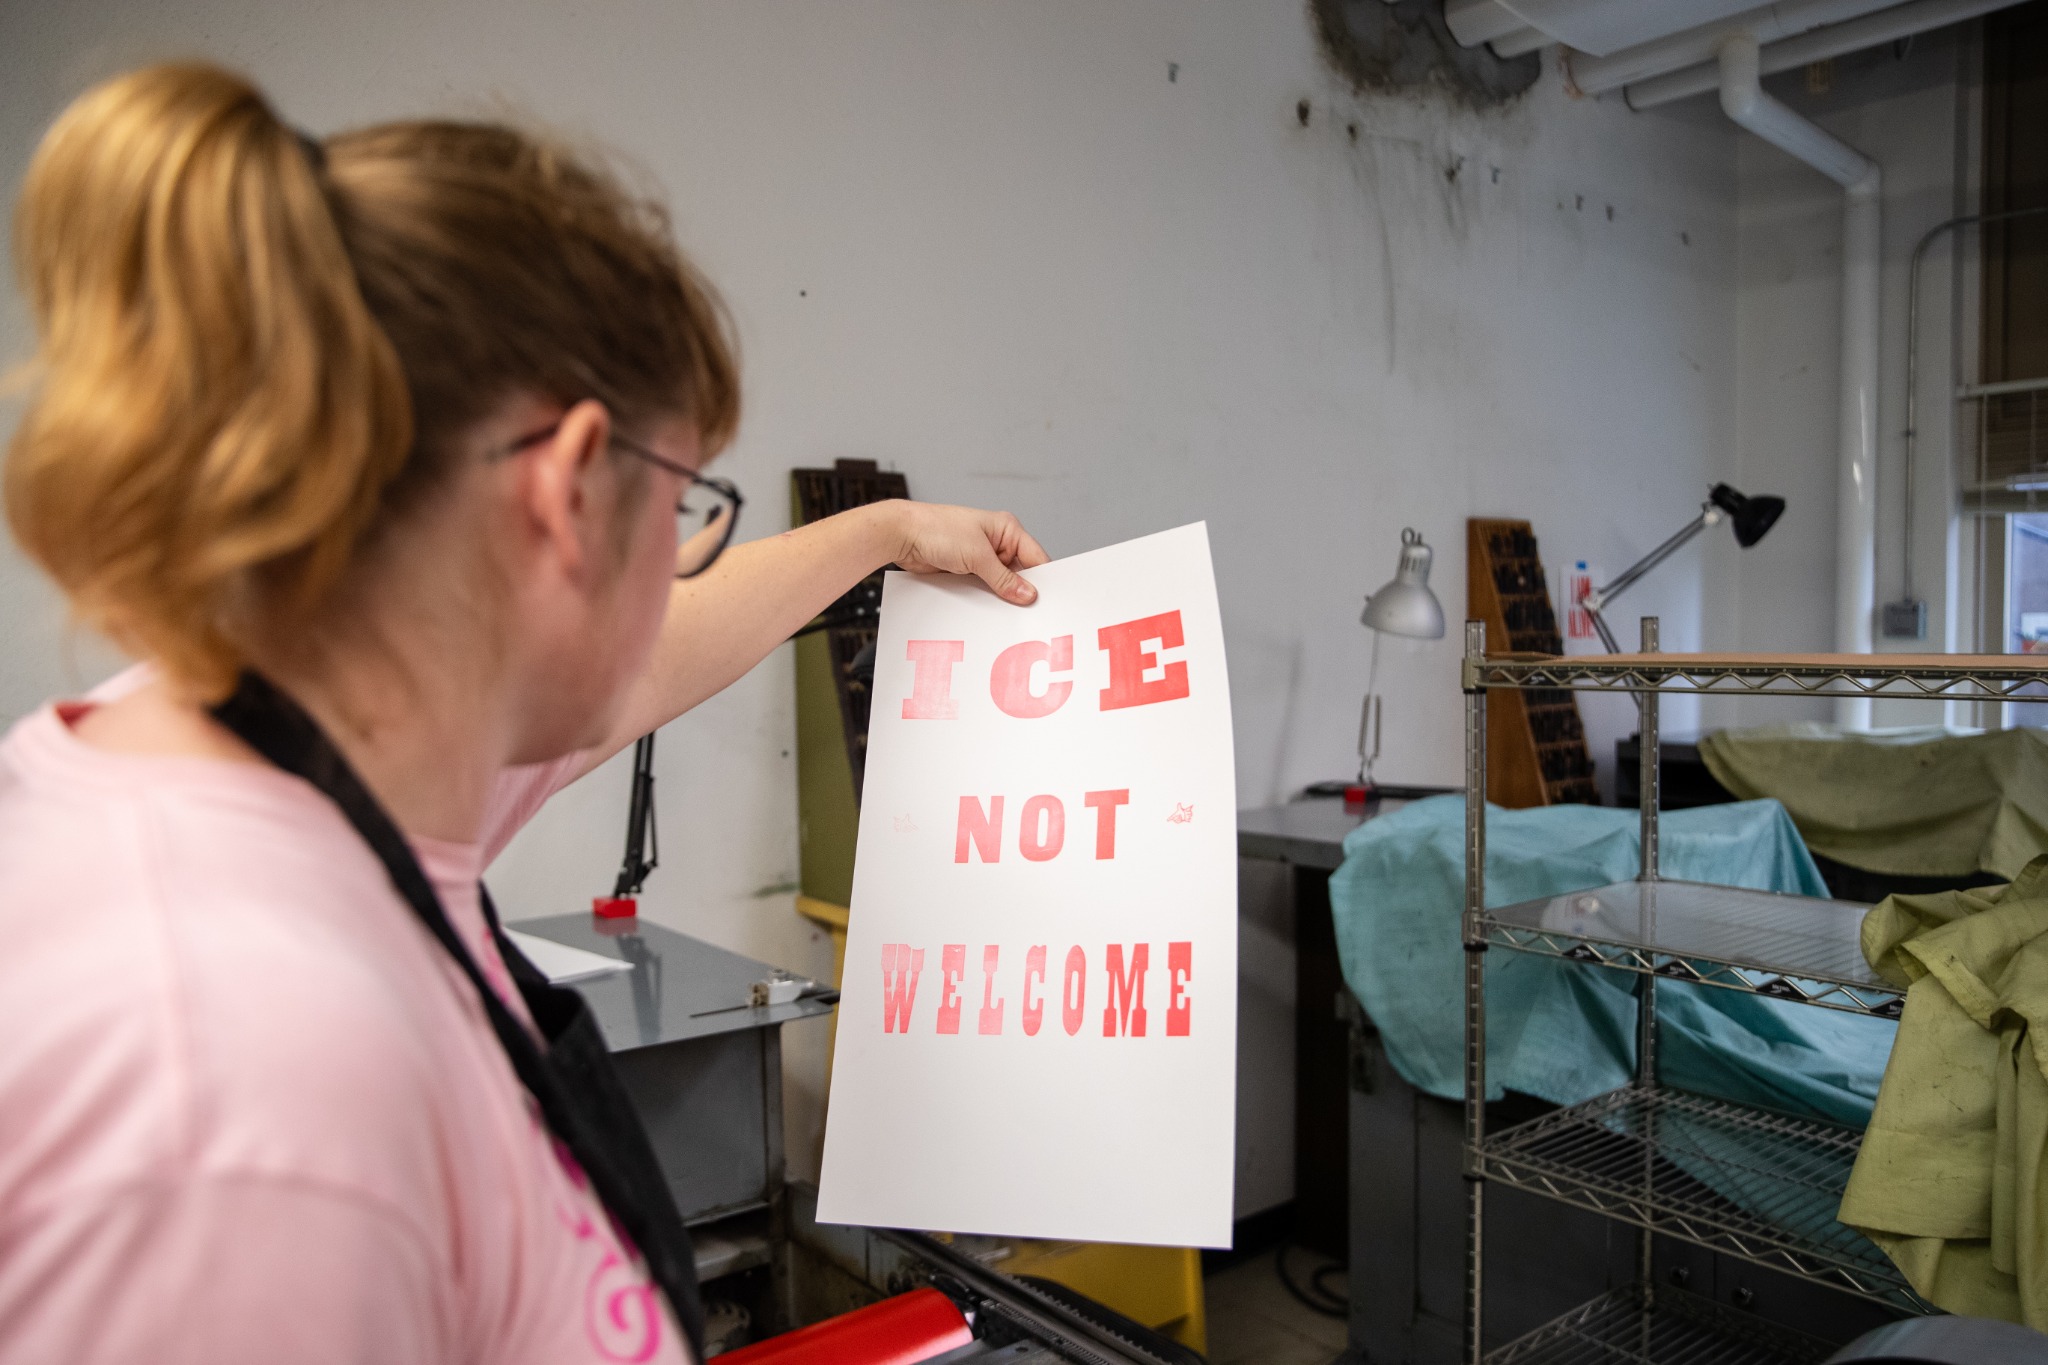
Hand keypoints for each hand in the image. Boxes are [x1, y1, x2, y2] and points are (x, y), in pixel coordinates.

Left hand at [883, 501, 1049, 604]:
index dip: (1043, 580)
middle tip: (1029, 614)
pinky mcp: (967, 570)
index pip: (1036, 557)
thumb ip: (1004, 578)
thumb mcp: (977, 556)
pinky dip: (986, 599)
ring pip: (1001, 583)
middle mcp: (997, 543)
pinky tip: (989, 613)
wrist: (902, 535)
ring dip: (1001, 597)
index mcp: (1007, 529)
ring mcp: (981, 557)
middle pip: (1020, 573)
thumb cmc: (937, 529)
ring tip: (1009, 616)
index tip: (1048, 603)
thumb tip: (1027, 594)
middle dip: (1021, 592)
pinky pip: (984, 588)